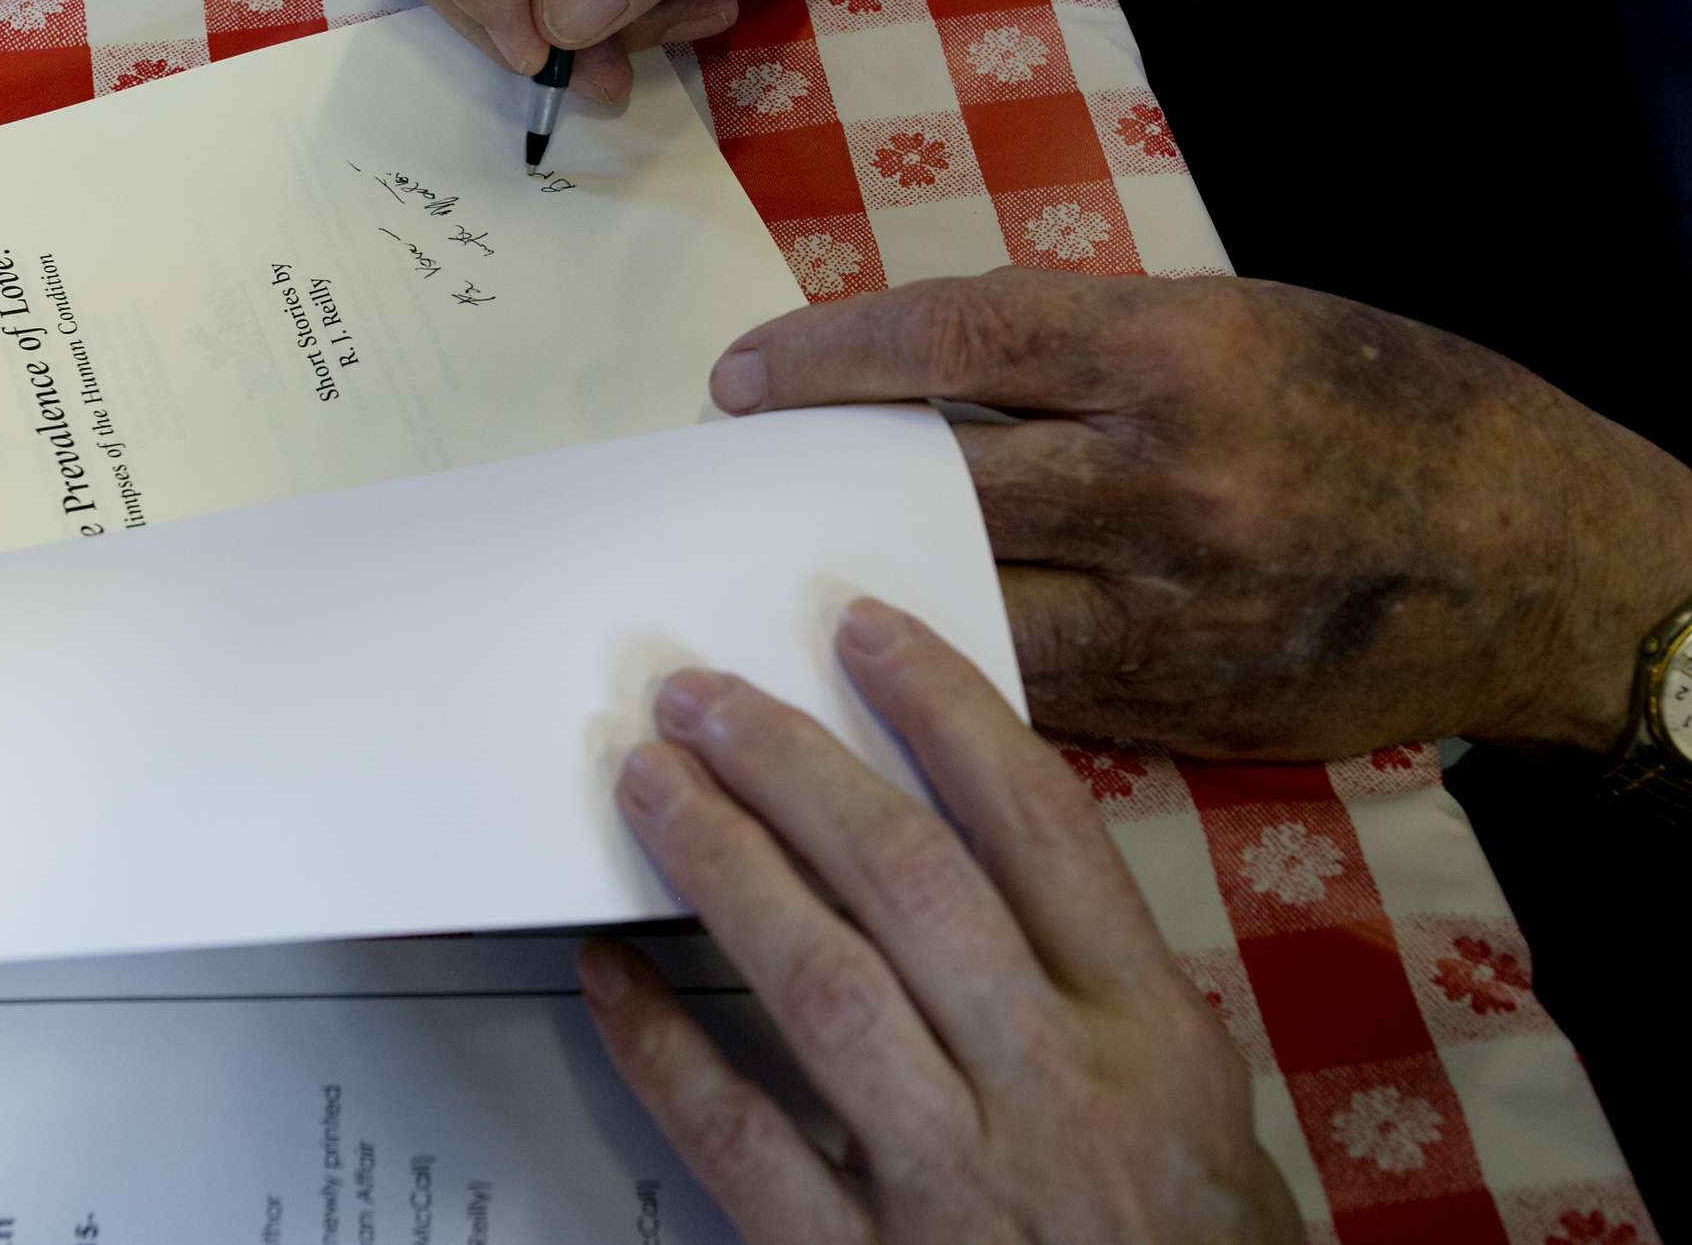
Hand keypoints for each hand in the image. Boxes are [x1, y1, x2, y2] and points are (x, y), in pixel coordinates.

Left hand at [582, 601, 1300, 1243]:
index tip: (864, 632)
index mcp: (1151, 1038)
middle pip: (910, 883)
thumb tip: (988, 848)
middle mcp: (1056, 1092)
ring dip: (724, 868)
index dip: (945, 713)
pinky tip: (612, 976)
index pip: (1040, 830)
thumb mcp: (1204, 1113)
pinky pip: (743, 1142)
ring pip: (823, 986)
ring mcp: (956, 1185)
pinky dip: (667, 1052)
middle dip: (796, 769)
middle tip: (700, 697)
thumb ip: (1109, 986)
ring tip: (649, 785)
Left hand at [708, 269, 1691, 757]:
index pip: (960, 341)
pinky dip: (954, 668)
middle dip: (822, 480)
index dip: (830, 356)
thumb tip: (922, 372)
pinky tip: (882, 659)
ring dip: (863, 593)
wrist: (1553, 568)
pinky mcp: (1189, 710)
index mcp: (1184, 361)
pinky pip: (1033, 689)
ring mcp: (1179, 617)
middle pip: (941, 483)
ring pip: (969, 606)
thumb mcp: (1250, 325)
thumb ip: (1088, 346)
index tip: (742, 379)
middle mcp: (1171, 491)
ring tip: (778, 576)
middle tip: (737, 482)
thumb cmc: (1401, 411)